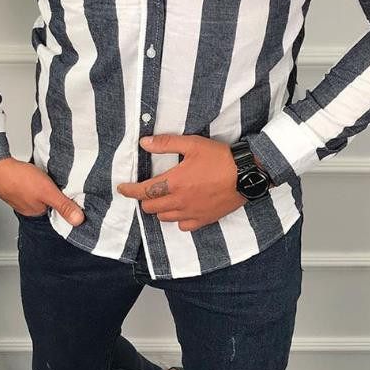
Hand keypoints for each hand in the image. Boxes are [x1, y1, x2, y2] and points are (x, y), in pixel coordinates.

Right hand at [0, 157, 84, 225]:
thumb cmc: (19, 179)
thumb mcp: (48, 192)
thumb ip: (63, 206)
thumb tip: (78, 220)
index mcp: (37, 211)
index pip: (56, 208)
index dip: (64, 198)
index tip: (68, 189)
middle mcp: (27, 206)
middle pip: (48, 198)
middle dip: (54, 189)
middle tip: (57, 179)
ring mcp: (20, 196)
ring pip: (38, 190)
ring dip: (43, 182)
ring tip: (45, 174)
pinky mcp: (14, 184)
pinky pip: (29, 182)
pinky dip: (33, 177)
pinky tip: (33, 171)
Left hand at [116, 135, 247, 231]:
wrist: (247, 174)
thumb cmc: (219, 157)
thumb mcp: (192, 144)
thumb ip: (166, 143)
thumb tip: (144, 143)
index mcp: (174, 183)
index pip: (143, 191)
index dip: (129, 190)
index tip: (122, 188)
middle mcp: (179, 202)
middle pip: (151, 207)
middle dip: (144, 198)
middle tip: (146, 190)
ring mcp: (192, 213)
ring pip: (164, 217)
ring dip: (159, 208)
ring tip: (162, 198)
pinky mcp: (204, 220)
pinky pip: (182, 226)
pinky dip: (177, 219)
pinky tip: (180, 210)